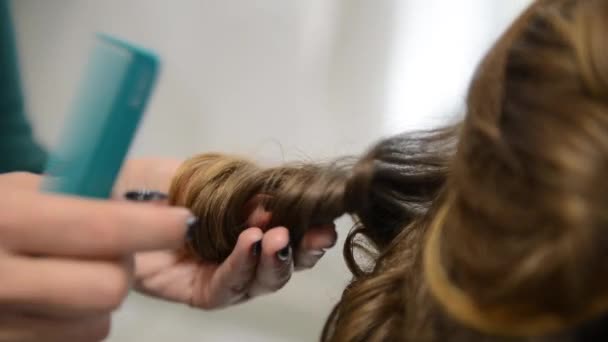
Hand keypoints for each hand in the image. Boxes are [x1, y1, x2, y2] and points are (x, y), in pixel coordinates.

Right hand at [0, 173, 192, 340]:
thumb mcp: (15, 192)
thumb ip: (75, 199)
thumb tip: (147, 209)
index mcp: (6, 222)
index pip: (98, 228)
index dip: (152, 227)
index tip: (184, 221)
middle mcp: (2, 280)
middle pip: (108, 288)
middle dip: (122, 267)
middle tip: (110, 250)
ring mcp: (3, 326)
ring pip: (97, 322)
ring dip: (99, 299)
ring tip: (69, 275)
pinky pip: (74, 341)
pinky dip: (76, 322)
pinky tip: (52, 302)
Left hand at [115, 159, 337, 308]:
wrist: (109, 195)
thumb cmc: (156, 181)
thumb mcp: (208, 174)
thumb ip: (246, 188)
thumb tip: (281, 200)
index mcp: (249, 220)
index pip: (290, 227)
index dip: (311, 224)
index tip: (326, 214)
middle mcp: (243, 249)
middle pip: (285, 260)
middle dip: (304, 249)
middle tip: (314, 233)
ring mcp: (223, 273)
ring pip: (263, 280)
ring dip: (276, 260)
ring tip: (277, 238)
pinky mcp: (199, 292)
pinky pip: (228, 288)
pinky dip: (242, 267)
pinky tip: (249, 245)